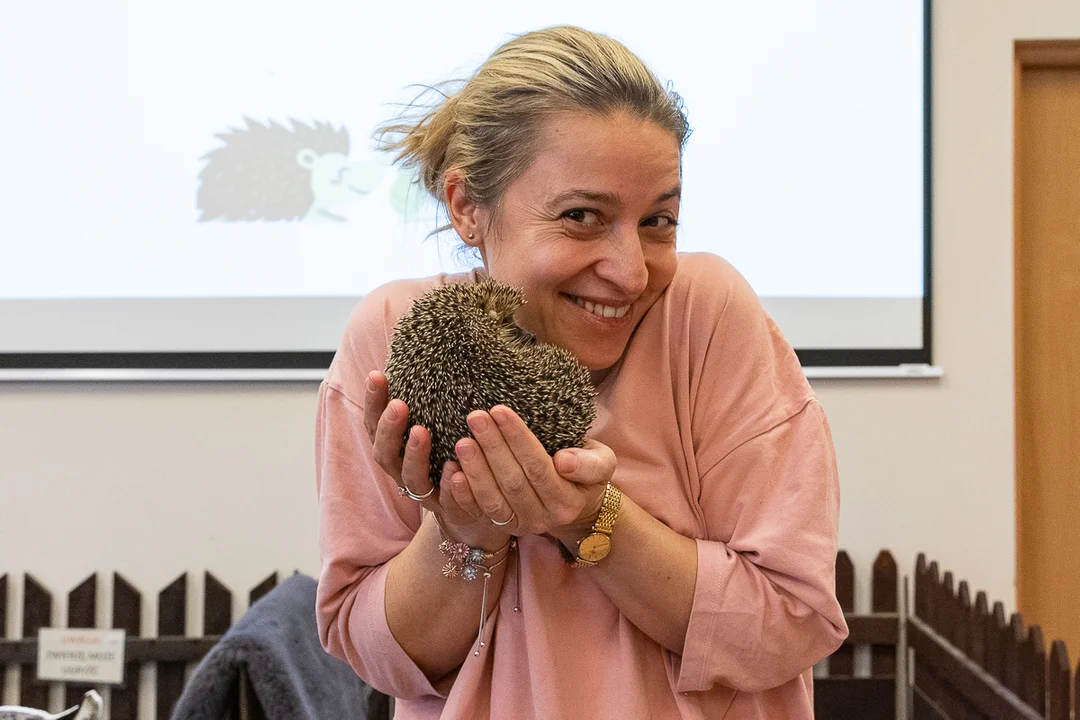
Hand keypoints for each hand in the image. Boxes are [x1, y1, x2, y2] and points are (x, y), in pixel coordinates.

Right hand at [363, 371, 509, 548]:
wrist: (476, 509)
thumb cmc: (452, 457)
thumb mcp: (439, 425)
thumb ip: (431, 399)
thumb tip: (428, 350)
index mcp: (397, 450)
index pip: (375, 424)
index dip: (373, 402)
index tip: (377, 375)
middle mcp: (404, 472)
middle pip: (384, 453)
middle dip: (388, 428)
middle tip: (399, 405)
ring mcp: (426, 494)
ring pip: (411, 479)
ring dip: (413, 455)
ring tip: (421, 431)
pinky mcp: (451, 510)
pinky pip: (447, 501)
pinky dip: (448, 485)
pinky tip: (454, 469)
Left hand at [448, 404, 615, 539]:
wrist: (577, 505)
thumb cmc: (586, 472)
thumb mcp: (602, 463)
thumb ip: (590, 464)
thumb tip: (564, 461)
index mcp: (566, 501)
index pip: (538, 467)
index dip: (517, 439)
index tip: (500, 411)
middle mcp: (542, 518)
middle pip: (512, 481)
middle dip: (492, 447)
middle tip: (475, 417)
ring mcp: (520, 525)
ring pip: (493, 499)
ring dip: (475, 469)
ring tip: (462, 441)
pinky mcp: (502, 526)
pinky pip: (479, 512)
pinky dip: (464, 495)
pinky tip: (453, 472)